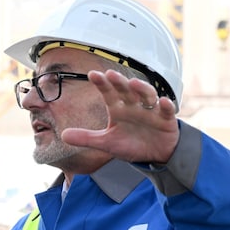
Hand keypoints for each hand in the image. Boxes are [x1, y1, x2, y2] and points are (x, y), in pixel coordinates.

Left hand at [61, 69, 178, 164]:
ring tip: (134, 83)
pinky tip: (163, 102)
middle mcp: (133, 106)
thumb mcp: (106, 143)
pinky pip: (167, 111)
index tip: (92, 74)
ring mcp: (150, 111)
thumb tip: (63, 135)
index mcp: (118, 109)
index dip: (102, 84)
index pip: (108, 93)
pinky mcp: (166, 120)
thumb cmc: (130, 144)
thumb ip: (86, 138)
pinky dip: (166, 106)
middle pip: (126, 90)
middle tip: (110, 74)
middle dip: (119, 82)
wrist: (155, 154)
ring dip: (141, 89)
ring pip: (147, 95)